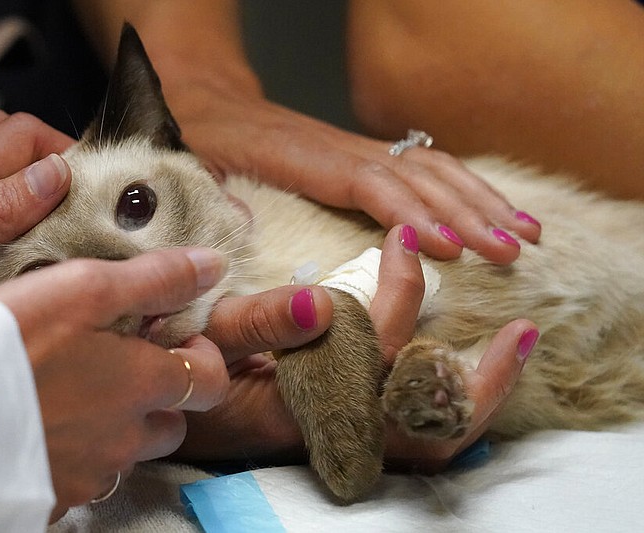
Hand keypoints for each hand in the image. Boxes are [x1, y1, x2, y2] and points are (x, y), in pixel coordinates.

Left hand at [0, 107, 74, 321]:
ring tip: (57, 216)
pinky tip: (18, 242)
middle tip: (80, 197)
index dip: (64, 150)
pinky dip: (8, 211)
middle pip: (7, 138)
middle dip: (50, 156)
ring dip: (28, 180)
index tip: (97, 188)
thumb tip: (53, 174)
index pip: (21, 133)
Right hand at [0, 247, 229, 520]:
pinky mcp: (52, 498)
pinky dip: (76, 454)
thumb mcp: (84, 289)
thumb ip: (155, 278)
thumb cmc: (9, 343)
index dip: (203, 358)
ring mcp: (90, 474)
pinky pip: (82, 479)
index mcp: (142, 385)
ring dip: (117, 426)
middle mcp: (126, 438)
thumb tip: (213, 265)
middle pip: (172, 424)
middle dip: (161, 397)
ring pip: (127, 454)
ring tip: (76, 392)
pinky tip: (43, 426)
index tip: (173, 339)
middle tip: (121, 365)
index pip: (211, 381)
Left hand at [158, 66, 540, 264]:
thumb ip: (210, 198)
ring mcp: (354, 149)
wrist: (201, 93)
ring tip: (525, 233)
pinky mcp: (358, 155)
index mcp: (302, 158)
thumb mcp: (188, 166)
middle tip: (511, 253)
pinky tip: (491, 209)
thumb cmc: (195, 137)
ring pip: (432, 167)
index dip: (410, 213)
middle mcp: (339, 149)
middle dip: (469, 213)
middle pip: (417, 176)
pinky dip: (463, 187)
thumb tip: (239, 230)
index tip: (450, 248)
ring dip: (481, 199)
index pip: (369, 183)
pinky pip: (422, 166)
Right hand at [175, 225, 533, 470]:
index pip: (374, 352)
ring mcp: (346, 435)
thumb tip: (325, 300)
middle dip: (482, 380)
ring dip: (478, 397)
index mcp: (302, 401)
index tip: (404, 241)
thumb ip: (260, 322)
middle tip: (521, 333)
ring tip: (513, 350)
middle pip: (428, 424)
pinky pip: (415, 428)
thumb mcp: (207, 338)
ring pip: (430, 436)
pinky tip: (467, 365)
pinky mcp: (347, 430)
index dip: (399, 294)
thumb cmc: (183, 369)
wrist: (170, 408)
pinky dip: (452, 400)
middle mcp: (335, 427)